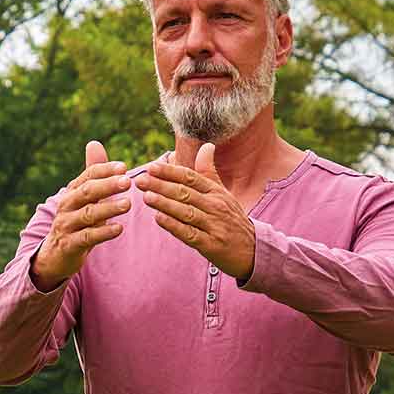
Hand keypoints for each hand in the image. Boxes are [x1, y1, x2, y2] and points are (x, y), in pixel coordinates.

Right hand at [29, 143, 140, 280]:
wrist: (55, 255)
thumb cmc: (75, 222)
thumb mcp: (83, 198)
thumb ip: (92, 173)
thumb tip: (94, 143)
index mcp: (72, 192)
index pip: (88, 175)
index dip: (105, 170)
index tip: (124, 167)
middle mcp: (67, 206)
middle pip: (87, 192)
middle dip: (107, 185)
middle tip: (128, 181)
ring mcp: (67, 225)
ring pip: (88, 214)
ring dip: (108, 208)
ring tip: (128, 204)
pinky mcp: (69, 245)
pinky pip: (87, 237)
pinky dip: (103, 233)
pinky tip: (119, 228)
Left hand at [130, 151, 255, 278]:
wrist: (253, 249)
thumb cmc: (232, 218)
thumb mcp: (223, 193)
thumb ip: (209, 171)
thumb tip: (206, 145)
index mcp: (216, 192)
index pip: (191, 178)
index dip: (170, 172)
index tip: (152, 167)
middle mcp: (215, 206)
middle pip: (185, 193)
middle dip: (161, 186)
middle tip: (140, 180)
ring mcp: (214, 226)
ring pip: (186, 212)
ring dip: (165, 204)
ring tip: (146, 197)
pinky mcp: (211, 244)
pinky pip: (190, 234)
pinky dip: (174, 226)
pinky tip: (159, 219)